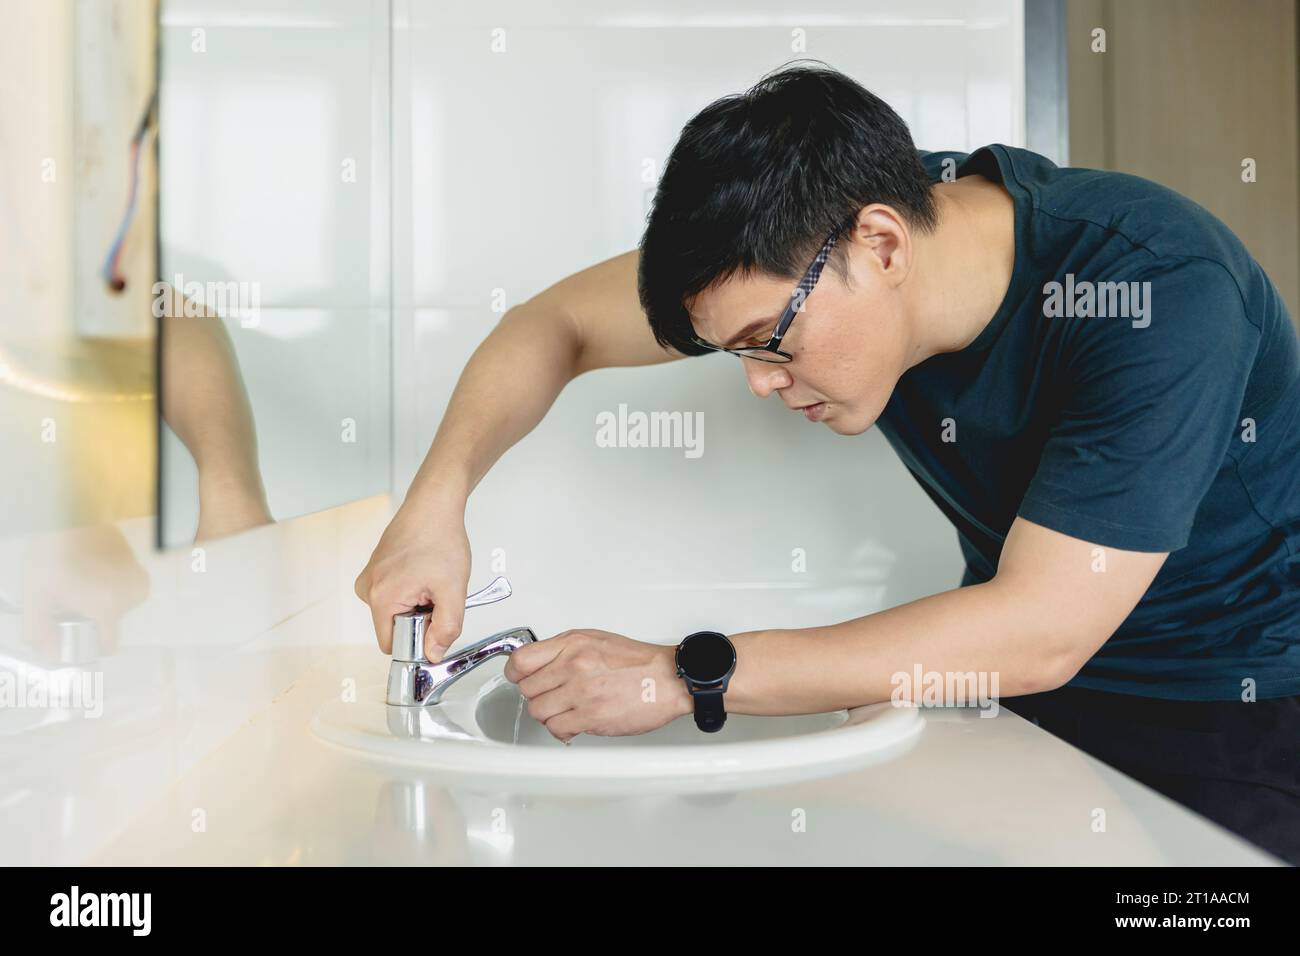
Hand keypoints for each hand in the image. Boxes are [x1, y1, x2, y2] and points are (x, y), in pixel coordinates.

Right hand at [354, 497, 470, 660]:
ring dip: (417, 604)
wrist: (433, 504)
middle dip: (419, 619)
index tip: (434, 622)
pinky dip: (412, 590)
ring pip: (396, 611)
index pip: (392, 644)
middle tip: (436, 594)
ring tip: (431, 579)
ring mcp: (370, 577)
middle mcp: (367, 588)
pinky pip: (394, 595)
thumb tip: (433, 654)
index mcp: (380, 597)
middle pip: (394, 627)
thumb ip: (446, 628)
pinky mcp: (376, 569)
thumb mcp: (453, 590)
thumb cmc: (440, 537)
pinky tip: (424, 572)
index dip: (417, 640)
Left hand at [503, 629, 693, 741]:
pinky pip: (556, 728)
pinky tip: (572, 724)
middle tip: (552, 697)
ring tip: (565, 711)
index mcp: (572, 644)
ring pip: (538, 711)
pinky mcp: (590, 716)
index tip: (520, 679)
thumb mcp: (596, 640)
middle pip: (527, 689)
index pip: (521, 660)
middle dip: (537, 695)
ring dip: (549, 714)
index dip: (515, 673)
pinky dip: (561, 730)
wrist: (668, 679)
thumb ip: (565, 651)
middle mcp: (573, 665)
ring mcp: (580, 692)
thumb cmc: (637, 662)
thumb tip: (540, 665)